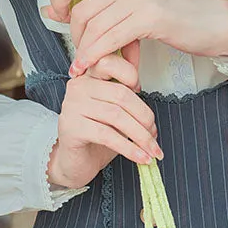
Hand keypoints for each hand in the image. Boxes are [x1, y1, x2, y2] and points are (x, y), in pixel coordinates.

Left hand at [42, 0, 227, 74]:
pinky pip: (110, 38)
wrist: (208, 23)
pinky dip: (96, 56)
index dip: (57, 0)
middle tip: (82, 54)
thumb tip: (49, 9)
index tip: (58, 20)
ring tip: (85, 68)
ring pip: (94, 27)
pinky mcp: (149, 16)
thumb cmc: (169, 18)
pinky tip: (91, 68)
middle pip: (81, 10)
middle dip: (76, 38)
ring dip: (85, 53)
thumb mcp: (128, 5)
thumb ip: (95, 6)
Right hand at [46, 57, 163, 190]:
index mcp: (89, 77)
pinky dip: (129, 148)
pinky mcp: (71, 127)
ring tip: (152, 151)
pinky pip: (107, 135)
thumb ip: (128, 101)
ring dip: (141, 136)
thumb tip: (149, 110)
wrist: (74, 163)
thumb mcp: (115, 116)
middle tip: (155, 135)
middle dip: (145, 117)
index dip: (132, 77)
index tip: (140, 97)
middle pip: (121, 95)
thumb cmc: (96, 139)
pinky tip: (141, 158)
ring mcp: (72, 106)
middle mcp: (78, 87)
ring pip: (117, 116)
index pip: (111, 64)